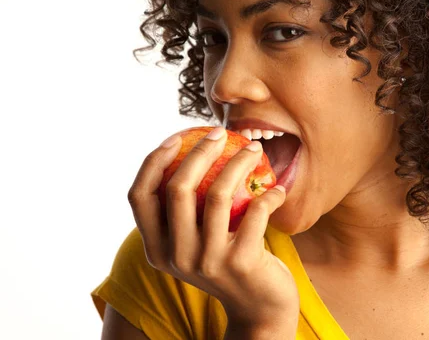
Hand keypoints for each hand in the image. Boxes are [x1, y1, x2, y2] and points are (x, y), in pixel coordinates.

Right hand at [127, 128, 299, 326]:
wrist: (259, 307)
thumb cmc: (227, 261)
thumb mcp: (196, 243)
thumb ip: (183, 213)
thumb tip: (186, 154)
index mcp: (156, 249)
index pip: (139, 196)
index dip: (154, 161)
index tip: (177, 137)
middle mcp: (175, 257)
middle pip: (177, 189)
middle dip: (198, 151)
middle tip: (220, 133)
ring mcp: (207, 262)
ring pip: (216, 195)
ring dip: (238, 162)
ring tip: (253, 149)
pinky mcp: (240, 263)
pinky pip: (255, 212)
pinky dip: (269, 194)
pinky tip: (277, 188)